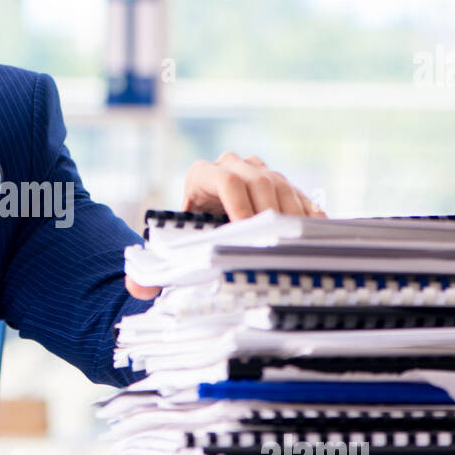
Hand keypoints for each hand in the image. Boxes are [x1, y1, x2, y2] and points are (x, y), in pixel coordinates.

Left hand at [125, 152, 325, 300]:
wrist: (207, 225)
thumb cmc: (188, 237)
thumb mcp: (171, 249)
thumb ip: (151, 271)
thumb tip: (138, 288)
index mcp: (202, 175)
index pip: (225, 181)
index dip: (238, 203)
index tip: (248, 229)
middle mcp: (231, 165)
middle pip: (257, 178)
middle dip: (268, 209)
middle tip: (277, 239)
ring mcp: (258, 170)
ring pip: (281, 182)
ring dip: (290, 211)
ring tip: (296, 239)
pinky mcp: (281, 184)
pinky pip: (298, 192)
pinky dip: (308, 211)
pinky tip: (316, 231)